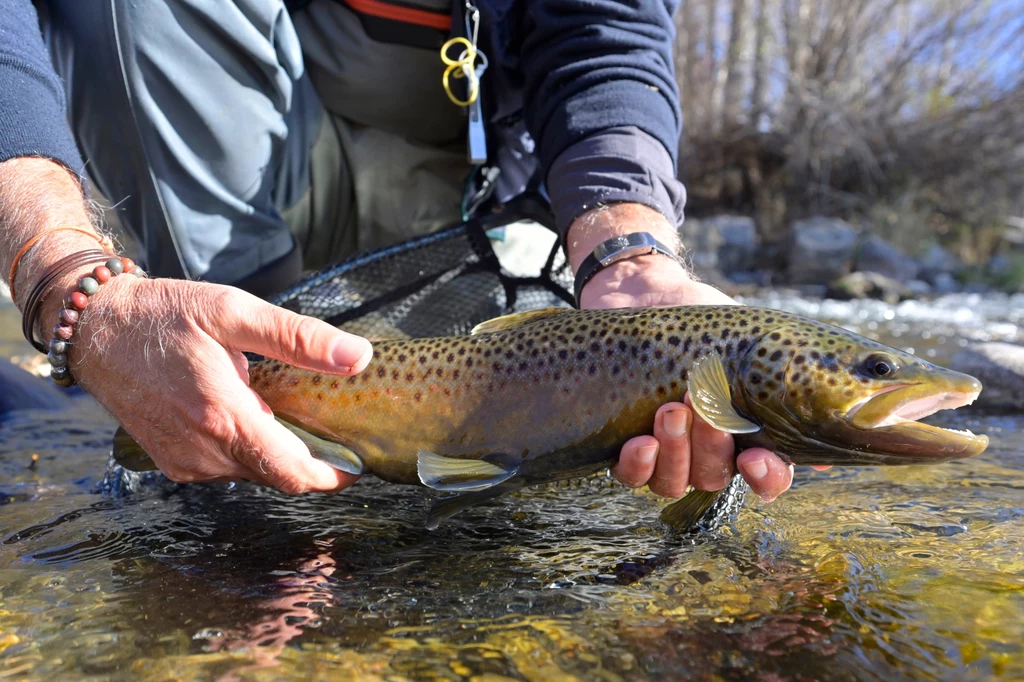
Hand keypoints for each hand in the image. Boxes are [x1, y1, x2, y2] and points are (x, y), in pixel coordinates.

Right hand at [56, 273, 372, 492]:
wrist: (95, 329)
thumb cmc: (163, 315)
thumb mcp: (234, 312)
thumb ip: (299, 338)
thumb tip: (358, 357)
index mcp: (224, 416)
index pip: (292, 472)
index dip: (332, 475)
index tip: (358, 465)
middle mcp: (203, 450)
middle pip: (277, 475)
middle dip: (309, 460)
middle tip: (334, 431)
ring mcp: (184, 462)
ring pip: (252, 472)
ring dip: (275, 451)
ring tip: (286, 411)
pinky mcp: (171, 462)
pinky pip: (225, 467)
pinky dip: (245, 448)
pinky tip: (249, 413)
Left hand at [568, 203, 816, 501]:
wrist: (650, 292)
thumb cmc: (715, 324)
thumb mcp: (768, 341)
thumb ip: (811, 374)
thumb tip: (897, 402)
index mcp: (751, 435)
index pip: (767, 479)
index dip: (766, 479)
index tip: (757, 460)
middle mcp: (710, 452)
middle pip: (717, 477)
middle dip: (711, 448)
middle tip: (703, 409)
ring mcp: (668, 450)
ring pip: (675, 480)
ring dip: (676, 450)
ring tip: (670, 409)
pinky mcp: (626, 441)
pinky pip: (633, 476)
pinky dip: (639, 464)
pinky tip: (641, 441)